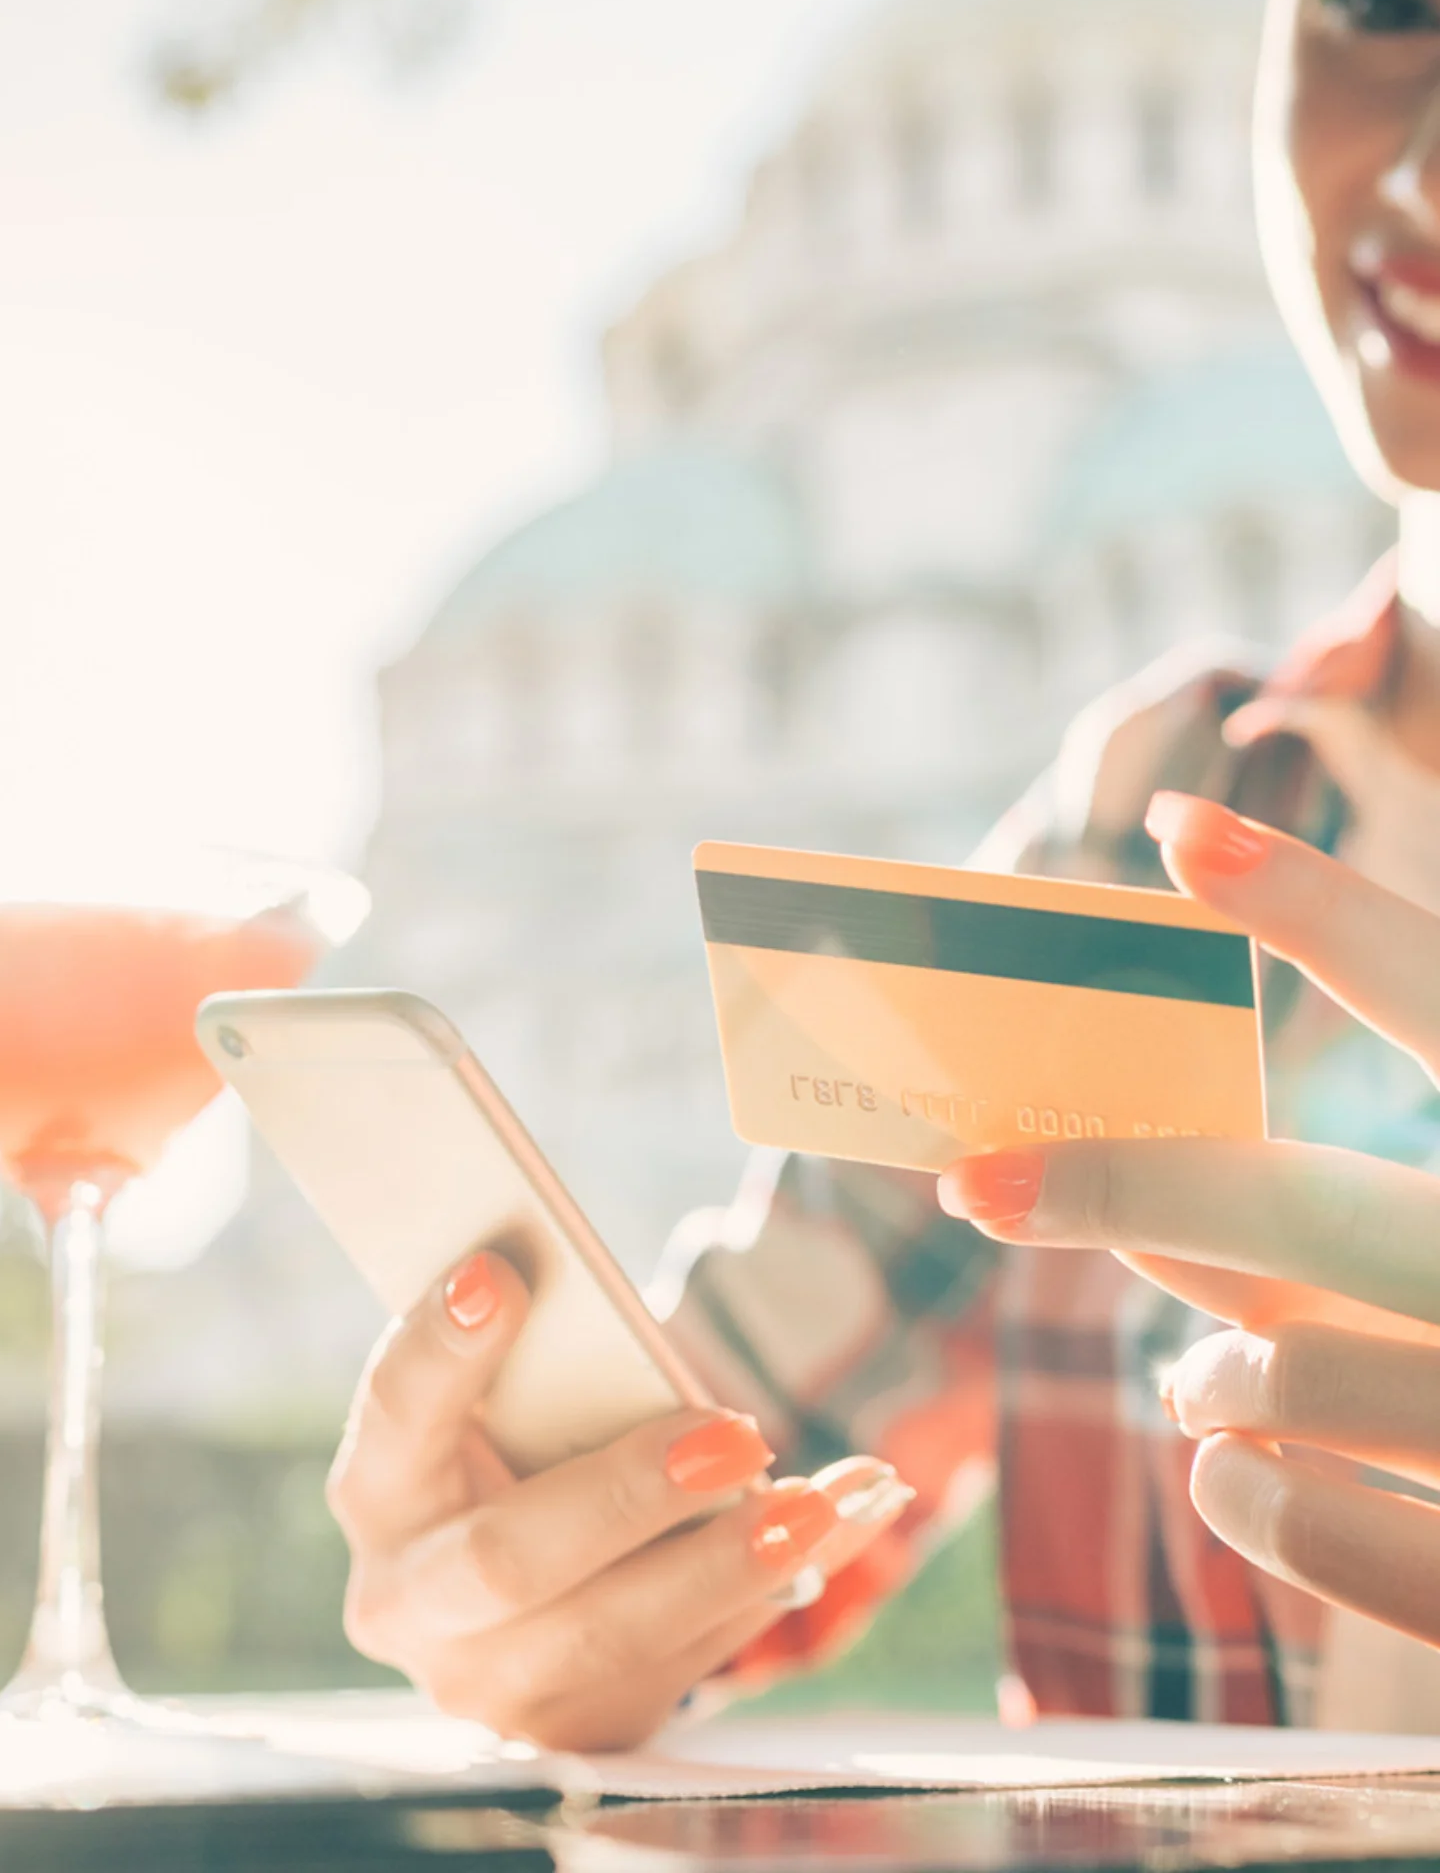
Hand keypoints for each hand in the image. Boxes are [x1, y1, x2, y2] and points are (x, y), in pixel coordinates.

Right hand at [326, 1251, 912, 1750]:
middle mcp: (410, 1602)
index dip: (440, 1350)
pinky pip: (682, 1666)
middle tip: (734, 1434)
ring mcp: (488, 1685)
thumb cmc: (531, 1446)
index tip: (497, 1274)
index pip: (395, 1413)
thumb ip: (542, 1356)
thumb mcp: (514, 1400)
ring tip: (825, 1500)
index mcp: (380, 1490)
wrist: (543, 1576)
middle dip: (629, 1495)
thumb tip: (568, 1269)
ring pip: (614, 1634)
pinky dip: (768, 1589)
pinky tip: (841, 1525)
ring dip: (731, 1563)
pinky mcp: (576, 1730)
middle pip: (509, 1558)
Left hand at [937, 792, 1439, 1645]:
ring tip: (1200, 1381)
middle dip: (1116, 1185)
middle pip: (1297, 1202)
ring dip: (1210, 1371)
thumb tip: (1178, 1228)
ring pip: (1283, 1370)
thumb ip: (1371, 1220)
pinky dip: (1247, 1495)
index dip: (1319, 910)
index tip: (1176, 827)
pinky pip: (1308, 1523)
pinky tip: (1236, 1472)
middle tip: (978, 1179)